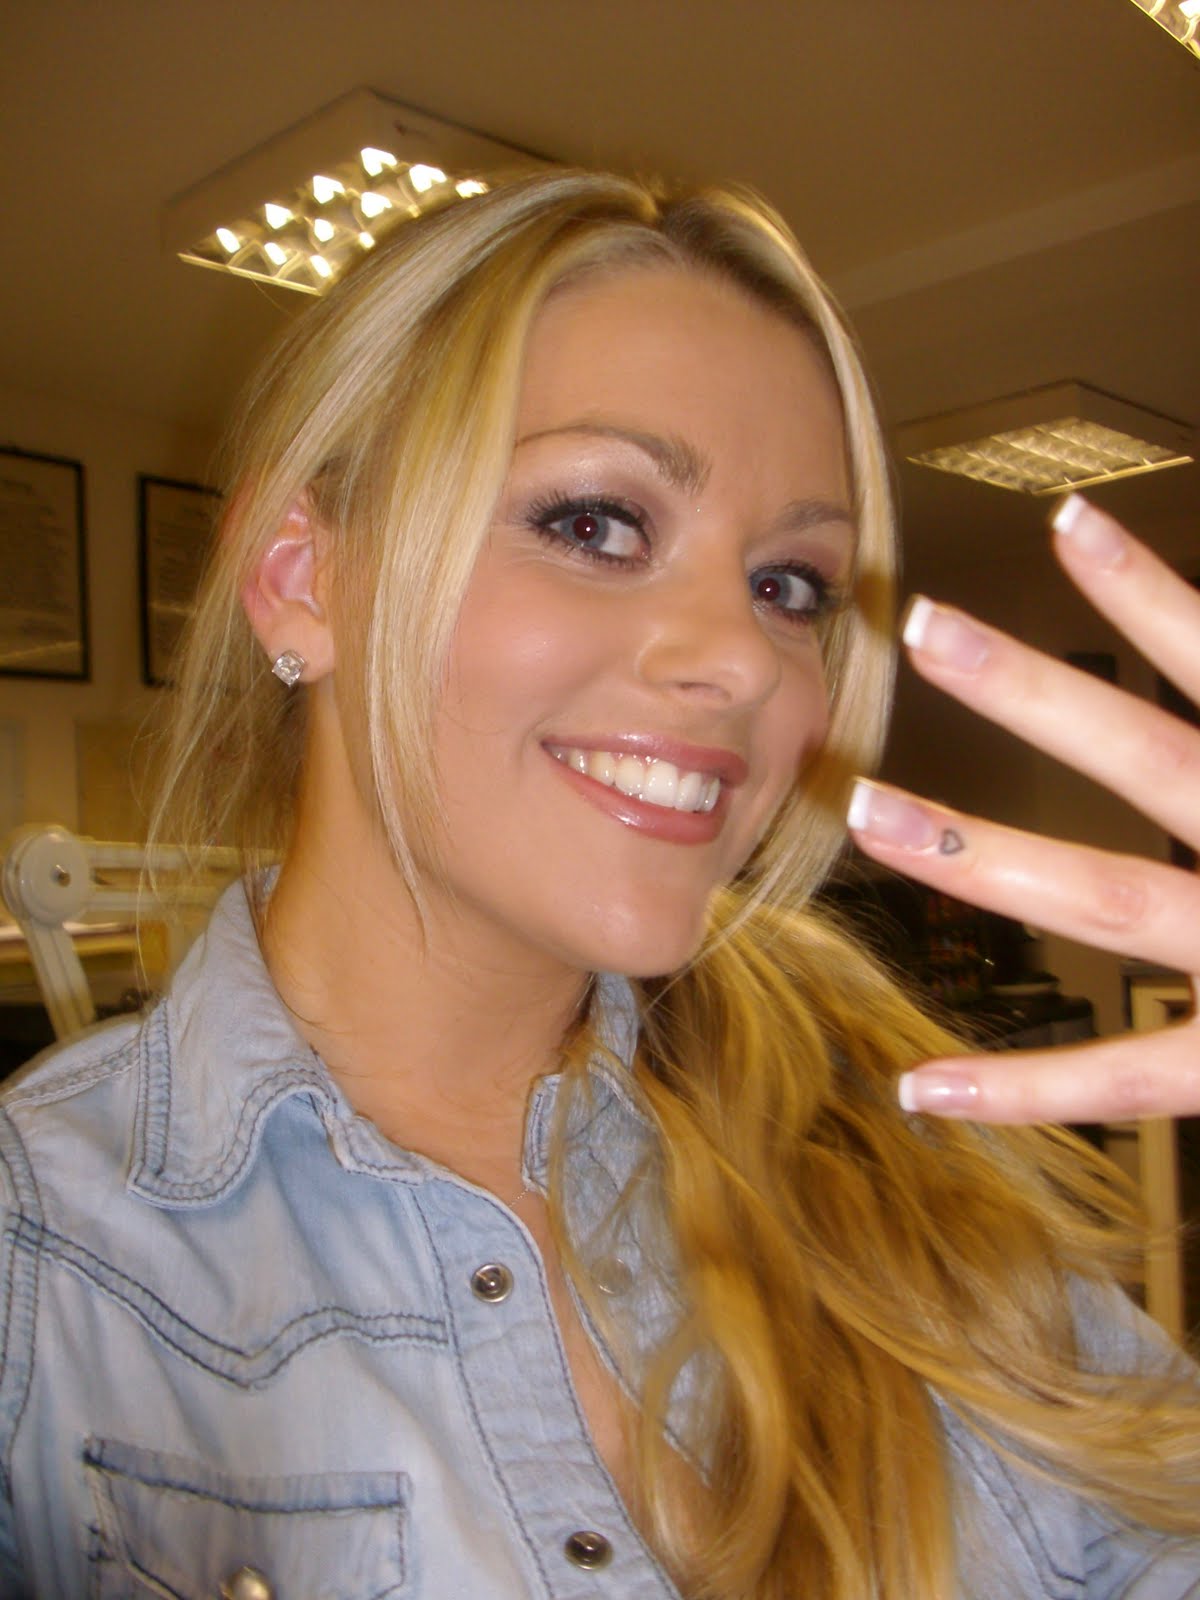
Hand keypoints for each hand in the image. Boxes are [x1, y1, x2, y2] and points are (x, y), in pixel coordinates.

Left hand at [846, 494, 1199, 1123]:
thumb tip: (1187, 646)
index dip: (1150, 597)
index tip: (1068, 523)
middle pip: (1150, 758)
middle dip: (1033, 692)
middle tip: (921, 625)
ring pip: (1108, 897)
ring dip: (981, 855)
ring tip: (866, 812)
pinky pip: (1131, 1079)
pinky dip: (1026, 1086)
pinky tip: (922, 1085)